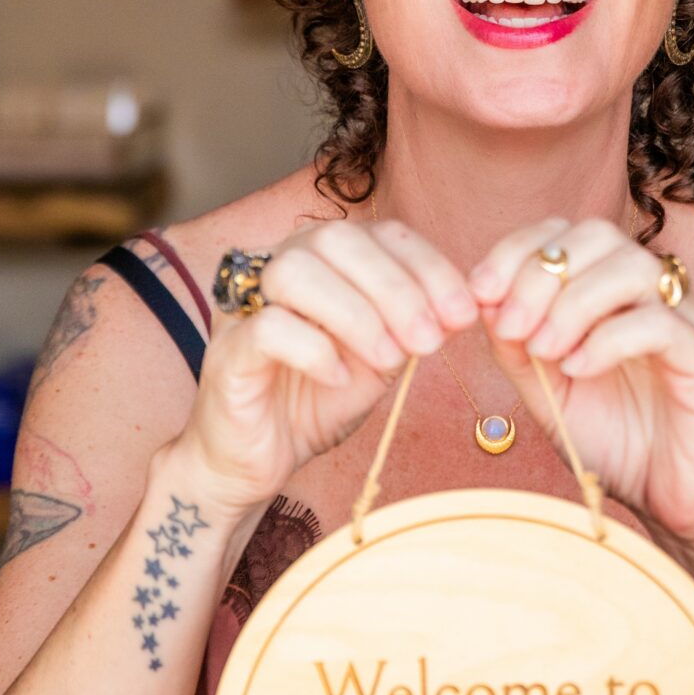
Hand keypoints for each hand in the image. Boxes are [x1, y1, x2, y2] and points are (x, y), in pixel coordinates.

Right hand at [174, 215, 477, 521]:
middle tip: (430, 341)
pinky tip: (338, 377)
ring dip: (356, 314)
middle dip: (396, 288)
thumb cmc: (316, 400)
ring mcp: (245, 305)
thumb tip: (466, 305)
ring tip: (389, 359)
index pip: (379, 234)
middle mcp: (277, 265)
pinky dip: (314, 349)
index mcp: (321, 258)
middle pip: (336, 239)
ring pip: (295, 272)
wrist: (258, 460)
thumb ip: (415, 325)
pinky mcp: (227, 351)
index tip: (464, 313)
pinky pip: (267, 328)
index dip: (427, 266)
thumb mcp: (381, 358)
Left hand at [468, 215, 693, 562]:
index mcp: (614, 291)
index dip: (518, 250)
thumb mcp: (548, 393)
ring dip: (573, 303)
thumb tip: (483, 303)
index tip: (479, 291)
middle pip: (599, 234)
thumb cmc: (620, 443)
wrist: (676, 505)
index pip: (566, 233)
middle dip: (541, 273)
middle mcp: (653, 294)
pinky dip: (609, 340)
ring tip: (543, 350)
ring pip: (633, 268)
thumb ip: (516, 349)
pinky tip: (579, 369)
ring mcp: (686, 322)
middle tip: (511, 327)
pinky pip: (660, 325)